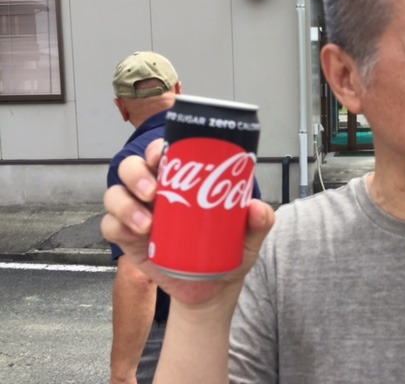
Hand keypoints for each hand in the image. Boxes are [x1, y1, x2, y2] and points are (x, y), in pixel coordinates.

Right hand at [101, 139, 274, 307]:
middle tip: (154, 191)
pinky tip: (137, 235)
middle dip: (137, 173)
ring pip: (115, 194)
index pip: (162, 153)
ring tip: (148, 224)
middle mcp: (155, 191)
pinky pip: (110, 226)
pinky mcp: (128, 239)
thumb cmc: (227, 252)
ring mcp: (138, 214)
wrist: (212, 289)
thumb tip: (255, 207)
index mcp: (182, 181)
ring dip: (125, 204)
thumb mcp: (248, 237)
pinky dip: (118, 226)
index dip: (157, 148)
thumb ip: (259, 222)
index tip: (163, 156)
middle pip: (132, 168)